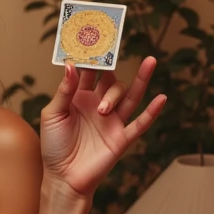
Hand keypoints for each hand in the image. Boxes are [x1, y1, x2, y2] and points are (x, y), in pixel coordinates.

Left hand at [40, 57, 166, 198]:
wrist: (62, 178)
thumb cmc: (54, 147)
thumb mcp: (53, 115)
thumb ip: (64, 91)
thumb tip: (73, 64)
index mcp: (80, 97)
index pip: (91, 71)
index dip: (95, 55)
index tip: (98, 35)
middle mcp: (99, 105)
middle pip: (112, 80)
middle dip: (112, 71)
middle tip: (110, 60)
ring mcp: (112, 121)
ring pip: (130, 96)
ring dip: (140, 81)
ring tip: (149, 62)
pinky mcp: (121, 138)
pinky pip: (140, 123)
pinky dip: (151, 112)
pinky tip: (161, 98)